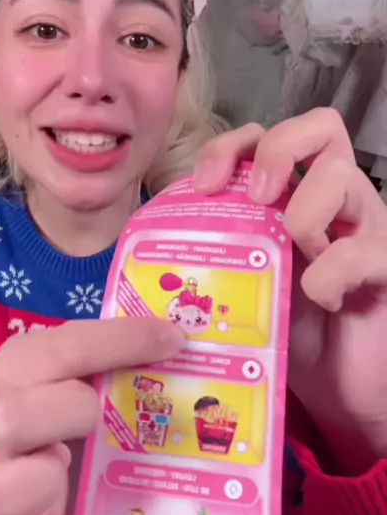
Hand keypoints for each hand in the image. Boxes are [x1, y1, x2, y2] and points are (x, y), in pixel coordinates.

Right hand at [0, 318, 182, 514]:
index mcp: (29, 375)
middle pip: (6, 419)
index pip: (53, 348)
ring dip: (27, 486)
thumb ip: (139, 357)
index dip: (113, 341)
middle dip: (60, 413)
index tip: (171, 341)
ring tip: (62, 477)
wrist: (93, 478)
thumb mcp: (117, 374)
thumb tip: (189, 338)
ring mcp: (3, 490)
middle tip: (99, 417)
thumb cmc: (109, 408)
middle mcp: (10, 429)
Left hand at [193, 108, 386, 474]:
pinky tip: (321, 299)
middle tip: (257, 198)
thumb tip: (150, 237)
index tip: (202, 186)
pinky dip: (329, 273)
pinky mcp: (386, 265)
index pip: (266, 136)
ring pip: (344, 176)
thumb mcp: (240, 283)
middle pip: (320, 125)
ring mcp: (365, 228)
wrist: (337, 389)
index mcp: (292, 196)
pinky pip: (360, 250)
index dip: (231, 145)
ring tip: (295, 257)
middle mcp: (333, 200)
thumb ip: (214, 251)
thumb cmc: (285, 332)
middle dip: (278, 150)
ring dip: (304, 215)